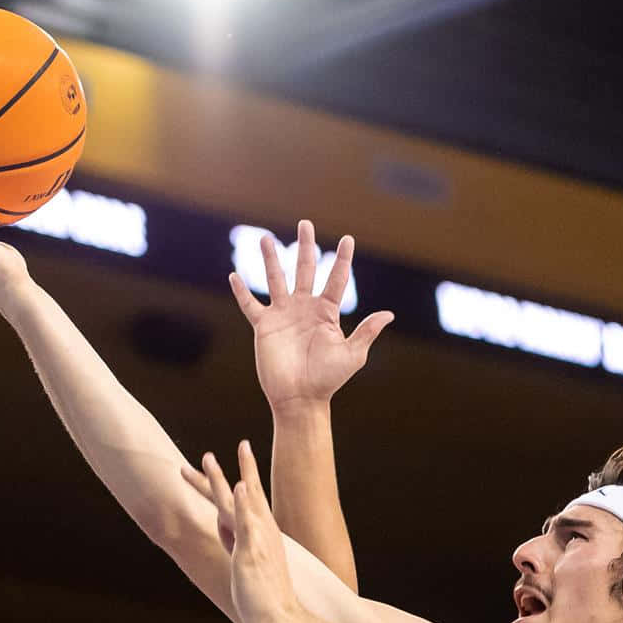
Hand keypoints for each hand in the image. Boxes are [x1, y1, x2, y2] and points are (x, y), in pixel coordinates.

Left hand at [180, 440, 303, 622]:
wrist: (280, 619)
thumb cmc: (267, 598)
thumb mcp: (248, 566)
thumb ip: (237, 544)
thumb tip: (225, 530)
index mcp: (262, 535)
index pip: (246, 503)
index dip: (238, 482)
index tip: (228, 467)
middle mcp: (262, 532)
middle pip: (242, 494)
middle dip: (229, 471)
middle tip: (208, 453)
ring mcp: (258, 540)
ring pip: (239, 502)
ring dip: (225, 478)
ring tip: (208, 458)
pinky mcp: (254, 551)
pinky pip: (247, 523)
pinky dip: (244, 503)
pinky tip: (240, 485)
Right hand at [229, 220, 394, 411]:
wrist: (300, 398)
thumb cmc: (328, 379)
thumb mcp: (352, 355)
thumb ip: (367, 331)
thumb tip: (389, 313)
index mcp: (327, 312)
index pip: (336, 279)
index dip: (342, 260)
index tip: (347, 239)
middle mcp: (304, 308)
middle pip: (305, 269)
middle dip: (305, 246)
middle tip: (305, 224)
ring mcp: (283, 315)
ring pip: (276, 279)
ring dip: (271, 259)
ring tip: (267, 238)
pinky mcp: (264, 326)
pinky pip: (250, 305)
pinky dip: (242, 291)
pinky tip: (234, 275)